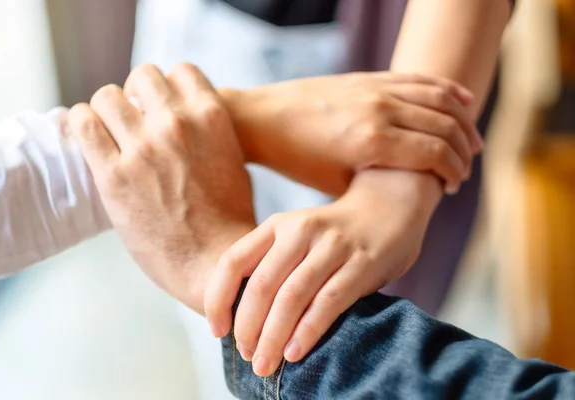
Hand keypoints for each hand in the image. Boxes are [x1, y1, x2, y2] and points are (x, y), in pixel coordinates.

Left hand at [68, 63, 255, 312]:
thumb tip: (186, 117)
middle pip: (142, 76)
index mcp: (211, 117)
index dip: (167, 88)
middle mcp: (177, 124)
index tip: (160, 107)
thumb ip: (209, 132)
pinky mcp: (114, 176)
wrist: (216, 263)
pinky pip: (83, 124)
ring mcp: (144, 148)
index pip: (180, 71)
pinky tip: (88, 140)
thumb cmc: (228, 219)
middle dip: (136, 95)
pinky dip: (81, 125)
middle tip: (134, 121)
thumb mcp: (233, 161)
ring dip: (107, 111)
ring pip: (107, 95)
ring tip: (109, 133)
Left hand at [205, 168, 440, 375]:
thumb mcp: (295, 236)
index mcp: (277, 225)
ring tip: (266, 364)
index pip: (233, 261)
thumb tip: (237, 318)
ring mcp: (333, 246)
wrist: (388, 210)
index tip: (218, 331)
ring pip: (292, 297)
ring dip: (274, 337)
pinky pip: (328, 302)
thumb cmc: (333, 235)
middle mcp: (301, 231)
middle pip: (262, 285)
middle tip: (247, 356)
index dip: (219, 299)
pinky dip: (308, 331)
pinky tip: (295, 352)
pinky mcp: (361, 264)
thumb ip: (269, 264)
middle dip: (248, 328)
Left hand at [222, 72, 481, 195]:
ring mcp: (375, 89)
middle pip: (444, 125)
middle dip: (463, 150)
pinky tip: (461, 101)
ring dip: (462, 119)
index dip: (453, 171)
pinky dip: (445, 89)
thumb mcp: (338, 183)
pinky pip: (418, 78)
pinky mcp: (368, 77)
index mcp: (372, 142)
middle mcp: (379, 109)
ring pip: (438, 97)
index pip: (436, 153)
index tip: (452, 187)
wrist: (264, 120)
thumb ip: (378, 182)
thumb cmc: (298, 160)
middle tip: (464, 169)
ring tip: (472, 141)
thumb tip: (412, 190)